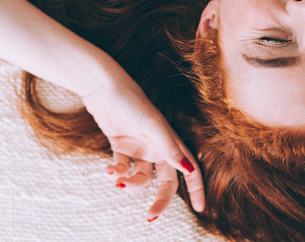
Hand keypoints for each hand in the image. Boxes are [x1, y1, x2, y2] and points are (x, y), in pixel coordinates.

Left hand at [81, 76, 204, 220]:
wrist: (103, 87)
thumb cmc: (132, 102)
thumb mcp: (152, 126)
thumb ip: (170, 148)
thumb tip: (188, 170)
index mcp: (170, 141)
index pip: (190, 169)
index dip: (197, 188)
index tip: (201, 209)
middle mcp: (157, 147)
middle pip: (165, 181)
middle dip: (160, 200)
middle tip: (150, 217)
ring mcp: (139, 147)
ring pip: (141, 177)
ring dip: (130, 183)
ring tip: (118, 181)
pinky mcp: (121, 145)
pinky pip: (122, 167)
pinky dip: (116, 172)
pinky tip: (109, 171)